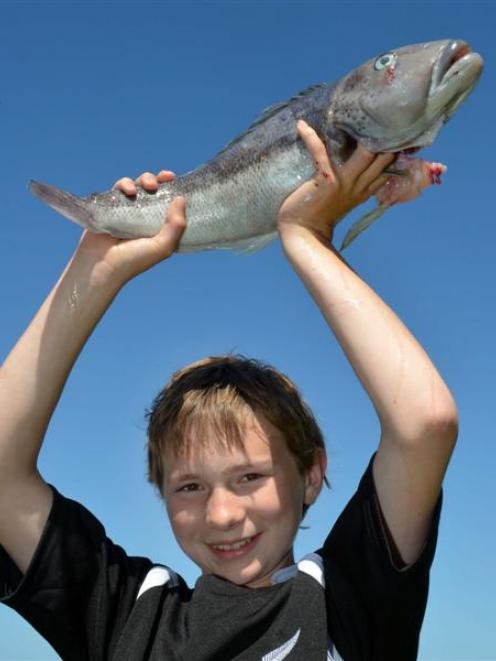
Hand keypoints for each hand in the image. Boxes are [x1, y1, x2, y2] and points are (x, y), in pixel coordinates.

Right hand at [75, 170, 185, 284]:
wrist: (101, 265)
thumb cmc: (133, 260)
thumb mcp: (163, 247)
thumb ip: (176, 226)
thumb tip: (181, 198)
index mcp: (159, 226)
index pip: (169, 203)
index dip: (173, 189)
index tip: (174, 180)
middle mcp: (144, 217)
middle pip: (154, 189)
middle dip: (158, 180)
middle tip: (158, 185)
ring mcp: (127, 211)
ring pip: (137, 185)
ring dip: (143, 179)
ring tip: (147, 186)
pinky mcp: (110, 206)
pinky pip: (119, 188)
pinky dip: (125, 184)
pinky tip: (129, 191)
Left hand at [277, 121, 394, 244]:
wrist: (302, 233)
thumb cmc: (319, 213)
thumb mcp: (346, 198)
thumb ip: (357, 181)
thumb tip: (361, 157)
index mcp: (365, 189)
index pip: (389, 164)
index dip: (395, 146)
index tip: (396, 126)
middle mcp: (360, 184)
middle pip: (384, 156)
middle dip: (386, 134)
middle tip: (382, 109)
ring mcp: (344, 182)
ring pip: (366, 153)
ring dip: (362, 132)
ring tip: (353, 110)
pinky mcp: (326, 180)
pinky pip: (320, 152)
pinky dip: (311, 137)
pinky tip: (302, 126)